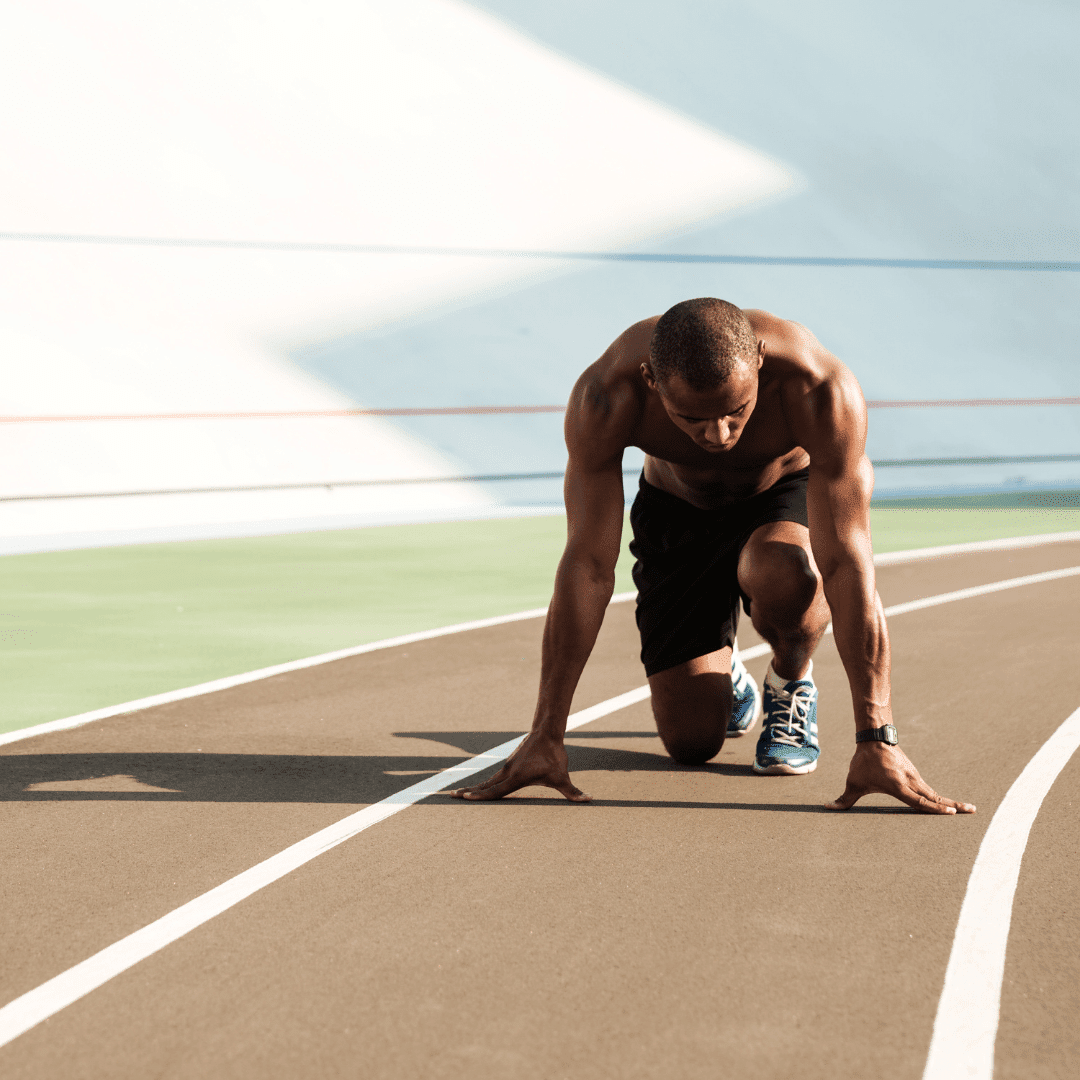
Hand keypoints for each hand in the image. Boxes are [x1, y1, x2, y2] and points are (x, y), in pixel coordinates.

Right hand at [450, 730, 591, 801]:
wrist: (546, 732)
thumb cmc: (554, 756)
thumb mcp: (562, 777)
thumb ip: (573, 792)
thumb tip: (589, 800)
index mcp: (516, 778)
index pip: (495, 791)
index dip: (480, 796)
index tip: (464, 798)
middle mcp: (507, 773)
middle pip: (484, 786)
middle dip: (468, 793)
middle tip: (451, 797)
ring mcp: (507, 767)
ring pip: (487, 781)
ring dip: (473, 788)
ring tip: (459, 794)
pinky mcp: (510, 764)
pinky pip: (493, 777)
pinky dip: (483, 783)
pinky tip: (479, 788)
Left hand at [825, 743, 975, 813]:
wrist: (875, 738)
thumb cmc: (863, 763)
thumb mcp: (853, 782)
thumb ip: (843, 799)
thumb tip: (826, 808)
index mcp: (898, 786)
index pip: (919, 800)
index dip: (934, 808)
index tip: (951, 812)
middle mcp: (911, 782)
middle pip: (935, 797)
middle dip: (953, 806)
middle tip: (972, 811)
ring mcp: (915, 777)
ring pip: (935, 793)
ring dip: (951, 802)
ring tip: (968, 810)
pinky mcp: (915, 775)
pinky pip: (930, 790)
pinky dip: (941, 798)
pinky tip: (950, 804)